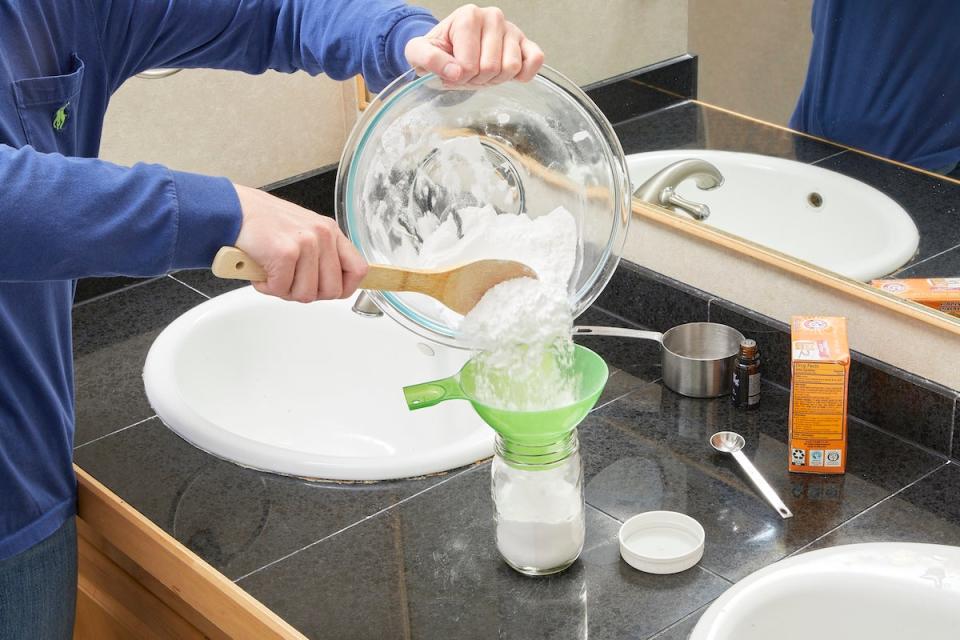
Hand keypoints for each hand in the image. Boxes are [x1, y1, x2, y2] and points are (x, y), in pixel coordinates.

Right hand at [232, 184, 367, 302]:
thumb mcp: (304, 232)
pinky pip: (282, 289)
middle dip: (308, 293)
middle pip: (332, 290)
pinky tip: (261, 271)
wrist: (234, 210)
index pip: (358, 270)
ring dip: (285, 291)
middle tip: (289, 282)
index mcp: (331, 231)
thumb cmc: (265, 224)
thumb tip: (333, 286)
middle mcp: (323, 235)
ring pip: (307, 294)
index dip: (343, 288)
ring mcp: (306, 243)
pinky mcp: (285, 252)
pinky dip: (267, 287)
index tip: (326, 290)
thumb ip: (321, 256)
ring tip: (273, 273)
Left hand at [405, 4, 543, 85]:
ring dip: (496, 80)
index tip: (451, 71)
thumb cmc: (438, 51)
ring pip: (511, 68)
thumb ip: (429, 59)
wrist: (451, 50)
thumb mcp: (419, 54)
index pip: (468, 64)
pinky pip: (535, 60)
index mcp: (467, 16)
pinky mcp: (526, 42)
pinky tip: (507, 74)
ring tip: (483, 72)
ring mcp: (512, 29)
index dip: (458, 77)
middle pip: (491, 68)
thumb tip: (455, 71)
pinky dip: (523, 75)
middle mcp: (493, 16)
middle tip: (468, 73)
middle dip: (477, 80)